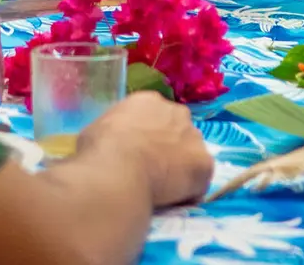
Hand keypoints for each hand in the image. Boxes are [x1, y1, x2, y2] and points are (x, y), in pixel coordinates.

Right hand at [78, 92, 212, 206]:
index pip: (155, 116)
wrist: (119, 169)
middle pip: (179, 132)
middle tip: (152, 170)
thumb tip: (113, 148)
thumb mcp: (98, 131)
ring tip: (162, 190)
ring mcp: (195, 138)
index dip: (149, 136)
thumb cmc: (101, 149)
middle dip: (170, 149)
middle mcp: (177, 113)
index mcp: (148, 101)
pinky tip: (171, 202)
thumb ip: (115, 133)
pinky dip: (189, 193)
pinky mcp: (205, 164)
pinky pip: (198, 182)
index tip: (140, 152)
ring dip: (181, 170)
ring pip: (192, 156)